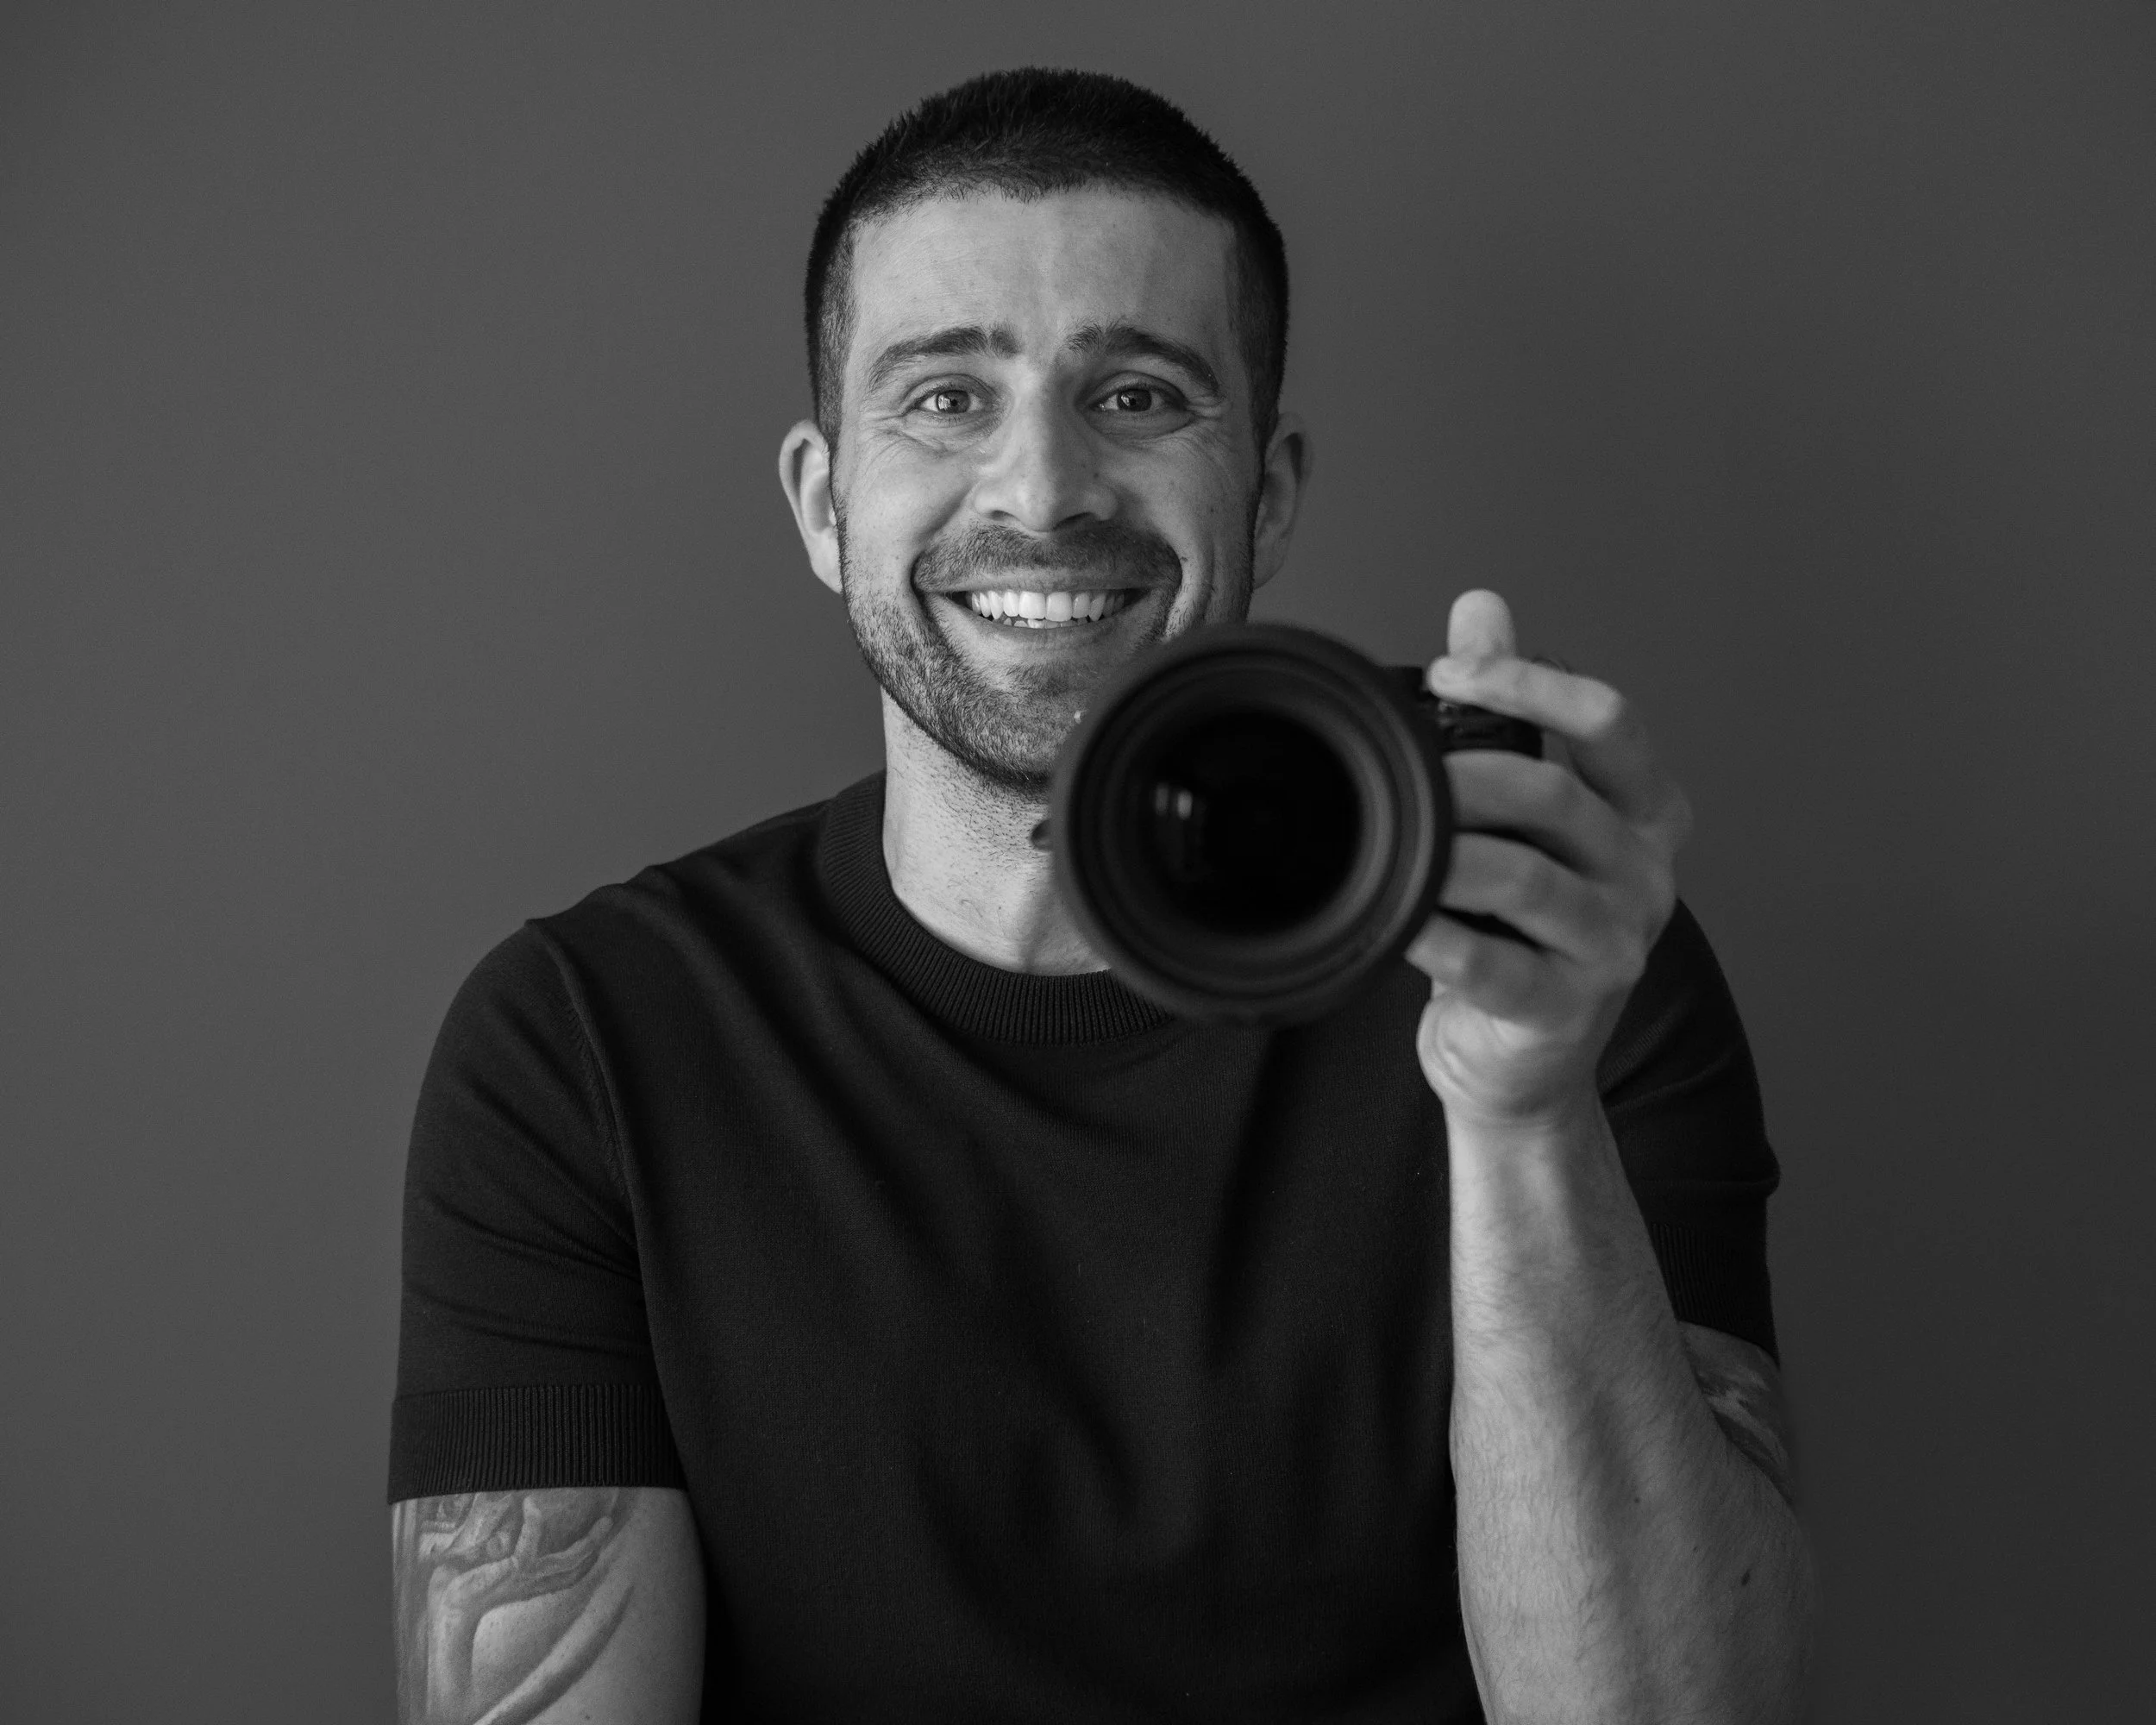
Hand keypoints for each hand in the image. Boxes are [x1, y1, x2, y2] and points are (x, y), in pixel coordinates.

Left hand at [1405, 591, 1691, 1129]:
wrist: (1522, 1063)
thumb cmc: (1521, 927)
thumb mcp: (1525, 813)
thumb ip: (1510, 709)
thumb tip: (1483, 609)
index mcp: (1645, 813)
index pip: (1611, 723)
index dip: (1531, 686)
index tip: (1448, 675)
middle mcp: (1645, 875)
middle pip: (1558, 797)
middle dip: (1469, 775)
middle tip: (1405, 772)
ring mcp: (1612, 946)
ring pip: (1527, 879)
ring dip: (1449, 852)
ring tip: (1395, 838)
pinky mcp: (1566, 1009)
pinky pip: (1494, 964)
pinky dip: (1439, 936)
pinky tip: (1400, 919)